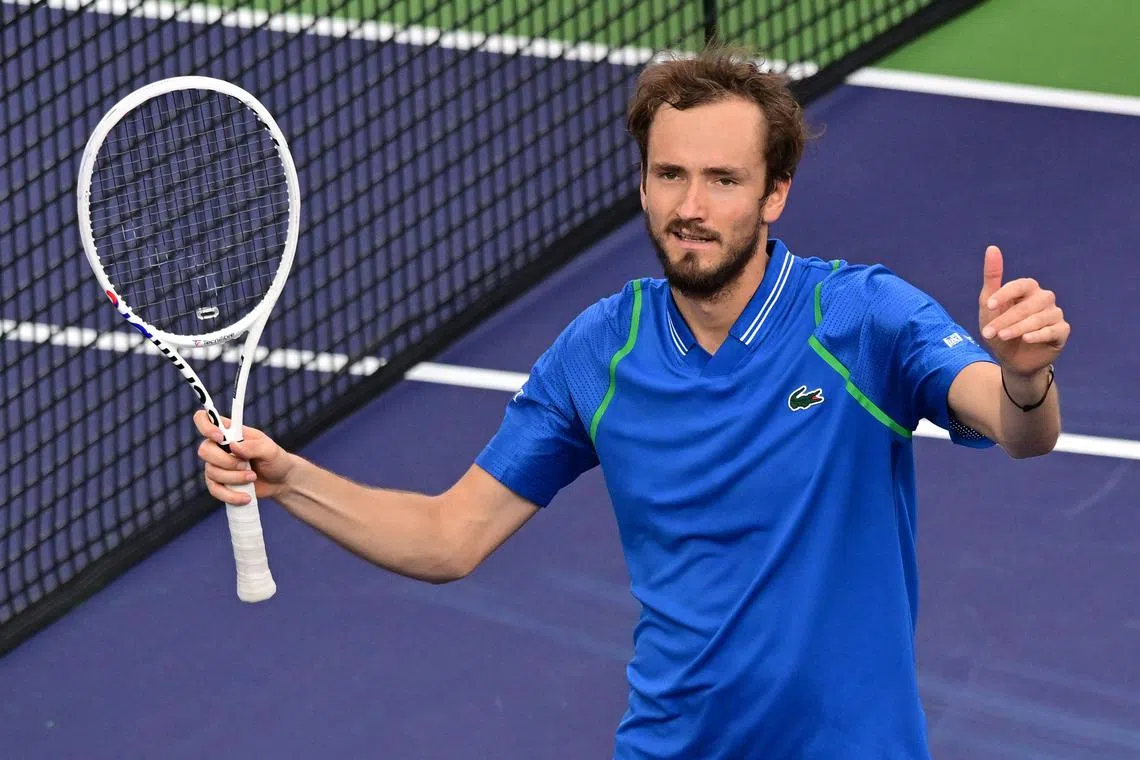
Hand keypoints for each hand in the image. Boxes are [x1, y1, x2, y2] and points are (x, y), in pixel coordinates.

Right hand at [194, 410, 294, 504]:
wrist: (281, 481)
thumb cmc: (275, 459)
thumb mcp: (269, 450)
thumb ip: (252, 446)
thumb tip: (233, 446)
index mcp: (230, 431)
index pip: (204, 419)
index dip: (205, 426)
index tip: (219, 437)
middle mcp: (219, 447)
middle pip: (204, 450)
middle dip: (225, 461)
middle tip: (246, 465)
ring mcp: (217, 466)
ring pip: (212, 472)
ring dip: (234, 478)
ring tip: (253, 478)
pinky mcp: (220, 483)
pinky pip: (215, 490)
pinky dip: (230, 495)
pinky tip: (245, 497)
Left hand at [978, 245, 1069, 377]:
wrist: (1010, 358)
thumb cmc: (999, 328)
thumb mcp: (989, 306)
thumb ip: (992, 277)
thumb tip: (992, 248)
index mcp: (1028, 289)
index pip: (1021, 285)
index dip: (1005, 294)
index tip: (988, 305)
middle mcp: (1044, 298)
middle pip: (1028, 305)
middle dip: (1006, 319)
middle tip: (988, 332)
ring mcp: (1055, 314)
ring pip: (1040, 318)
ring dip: (1018, 328)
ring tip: (1002, 336)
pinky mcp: (1062, 331)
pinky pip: (1054, 330)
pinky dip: (1039, 334)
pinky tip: (1026, 339)